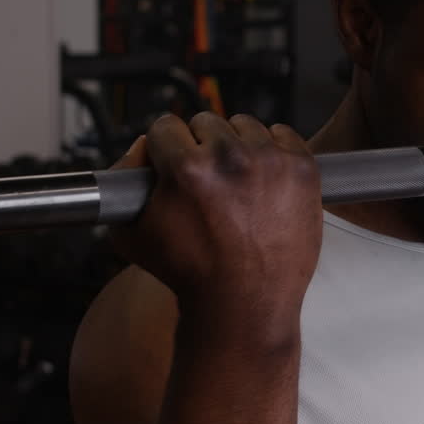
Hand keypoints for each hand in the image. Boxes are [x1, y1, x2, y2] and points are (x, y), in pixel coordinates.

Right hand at [110, 112, 322, 346]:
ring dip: (238, 146)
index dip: (167, 147)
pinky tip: (264, 179)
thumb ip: (122, 178)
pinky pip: (283, 135)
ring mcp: (271, 161)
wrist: (245, 301)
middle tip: (208, 180)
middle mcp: (230, 158)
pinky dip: (274, 150)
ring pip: (245, 126)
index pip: (167, 125)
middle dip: (202, 146)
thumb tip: (144, 145)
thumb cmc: (187, 273)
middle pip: (207, 122)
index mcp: (186, 168)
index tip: (175, 165)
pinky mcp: (302, 168)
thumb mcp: (130, 232)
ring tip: (237, 182)